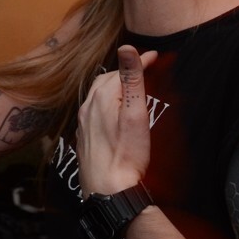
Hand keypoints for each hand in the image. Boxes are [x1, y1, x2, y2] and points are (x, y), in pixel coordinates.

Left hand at [76, 46, 157, 195]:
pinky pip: (92, 112)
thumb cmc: (126, 154)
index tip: (155, 57)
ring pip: (97, 96)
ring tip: (128, 87)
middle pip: (107, 81)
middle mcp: (88, 108)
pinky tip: (111, 113)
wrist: (108, 191)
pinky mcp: (84, 138)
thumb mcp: (135, 114)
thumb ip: (132, 79)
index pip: (123, 71)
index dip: (141, 62)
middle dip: (125, 72)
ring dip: (112, 87)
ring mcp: (83, 124)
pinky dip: (104, 103)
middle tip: (143, 70)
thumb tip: (126, 47)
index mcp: (101, 98)